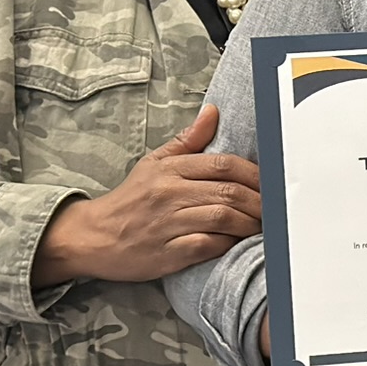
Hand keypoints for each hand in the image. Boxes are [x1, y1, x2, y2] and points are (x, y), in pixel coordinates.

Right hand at [32, 106, 261, 285]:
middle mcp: (169, 194)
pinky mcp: (167, 253)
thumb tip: (212, 112)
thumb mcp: (154, 163)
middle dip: (259, 201)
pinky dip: (226, 244)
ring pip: (222, 218)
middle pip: (228, 192)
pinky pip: (207, 246)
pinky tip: (235, 243)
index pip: (223, 165)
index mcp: (170, 169)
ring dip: (248, 223)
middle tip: (274, 209)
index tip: (272, 183)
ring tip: (260, 226)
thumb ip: (187, 141)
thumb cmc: (130, 199)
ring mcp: (168, 224)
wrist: (92, 237)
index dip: (255, 174)